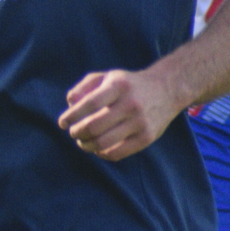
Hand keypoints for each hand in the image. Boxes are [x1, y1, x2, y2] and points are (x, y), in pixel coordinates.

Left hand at [60, 67, 179, 160]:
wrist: (167, 89)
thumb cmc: (128, 84)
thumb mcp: (107, 77)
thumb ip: (84, 87)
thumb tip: (70, 103)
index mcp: (119, 86)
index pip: (89, 104)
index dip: (72, 116)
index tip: (62, 122)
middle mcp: (131, 104)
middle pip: (94, 126)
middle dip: (77, 132)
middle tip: (73, 132)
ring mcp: (141, 122)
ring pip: (104, 142)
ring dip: (86, 145)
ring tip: (82, 141)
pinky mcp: (147, 137)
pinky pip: (118, 153)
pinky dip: (102, 154)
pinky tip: (97, 149)